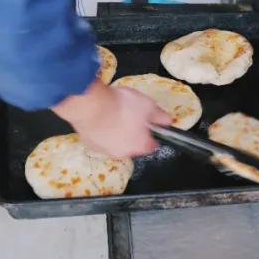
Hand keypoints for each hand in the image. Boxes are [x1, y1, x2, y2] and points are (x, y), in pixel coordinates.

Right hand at [53, 81, 170, 157]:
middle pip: (132, 146)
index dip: (152, 135)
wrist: (91, 106)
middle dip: (133, 134)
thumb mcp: (148, 105)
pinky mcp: (90, 145)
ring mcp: (105, 151)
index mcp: (141, 146)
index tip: (148, 125)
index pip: (152, 146)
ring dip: (116, 134)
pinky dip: (102, 132)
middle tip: (130, 117)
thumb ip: (159, 115)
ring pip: (115, 143)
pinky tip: (100, 118)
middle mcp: (124, 153)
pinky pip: (100, 140)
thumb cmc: (123, 106)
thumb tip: (168, 121)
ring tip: (113, 115)